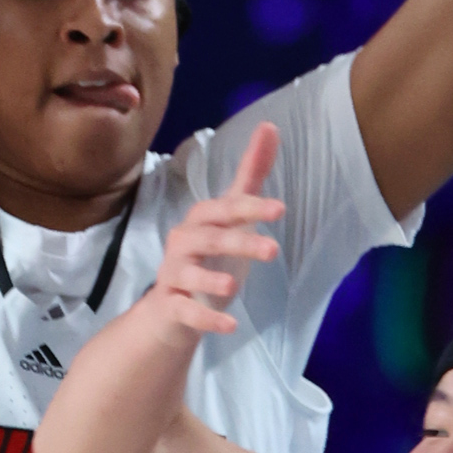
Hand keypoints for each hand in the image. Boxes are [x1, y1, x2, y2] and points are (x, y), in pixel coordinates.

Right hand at [143, 125, 281, 340]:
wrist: (174, 310)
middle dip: (238, 243)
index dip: (251, 208)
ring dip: (210, 280)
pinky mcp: (172, 306)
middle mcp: (183, 243)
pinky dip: (205, 319)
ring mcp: (174, 275)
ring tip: (233, 287)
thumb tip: (270, 126)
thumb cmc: (210, 256)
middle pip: (209, 239)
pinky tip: (230, 326)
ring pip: (189, 273)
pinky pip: (185, 311)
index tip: (281, 210)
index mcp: (201, 220)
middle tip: (273, 252)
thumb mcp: (233, 217)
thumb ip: (250, 175)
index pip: (226, 209)